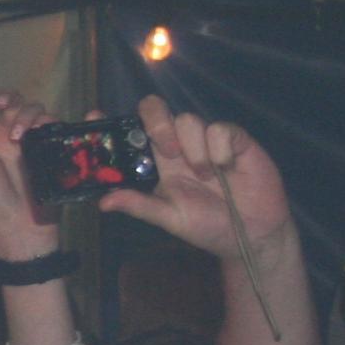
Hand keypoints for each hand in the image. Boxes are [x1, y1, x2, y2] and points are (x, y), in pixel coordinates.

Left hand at [0, 50, 61, 260]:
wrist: (25, 231)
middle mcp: (10, 136)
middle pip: (16, 101)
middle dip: (14, 104)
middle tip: (10, 127)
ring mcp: (34, 142)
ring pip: (37, 109)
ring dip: (30, 117)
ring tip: (24, 140)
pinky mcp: (55, 149)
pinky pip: (58, 124)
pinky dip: (54, 122)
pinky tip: (49, 133)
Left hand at [100, 94, 293, 260]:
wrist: (251, 234)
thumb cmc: (208, 225)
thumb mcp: (169, 218)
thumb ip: (139, 205)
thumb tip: (103, 202)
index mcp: (156, 163)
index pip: (130, 132)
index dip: (111, 122)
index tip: (93, 115)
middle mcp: (177, 146)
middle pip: (155, 110)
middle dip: (157, 124)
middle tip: (168, 153)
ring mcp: (205, 140)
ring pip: (188, 119)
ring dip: (194, 150)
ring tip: (206, 176)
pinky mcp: (234, 139)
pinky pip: (220, 129)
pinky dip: (220, 149)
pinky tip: (226, 169)